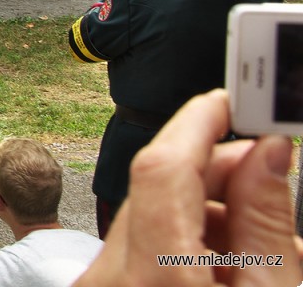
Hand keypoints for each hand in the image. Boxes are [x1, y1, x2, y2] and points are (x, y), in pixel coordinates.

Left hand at [73, 90, 300, 286]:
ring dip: (207, 211)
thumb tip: (267, 152)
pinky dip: (184, 241)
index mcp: (152, 278)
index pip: (161, 167)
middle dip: (217, 171)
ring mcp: (100, 284)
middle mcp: (110, 277)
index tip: (231, 100)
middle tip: (268, 169)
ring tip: (263, 238)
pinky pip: (141, 246)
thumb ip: (266, 222)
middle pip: (157, 188)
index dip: (198, 122)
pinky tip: (229, 262)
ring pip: (151, 215)